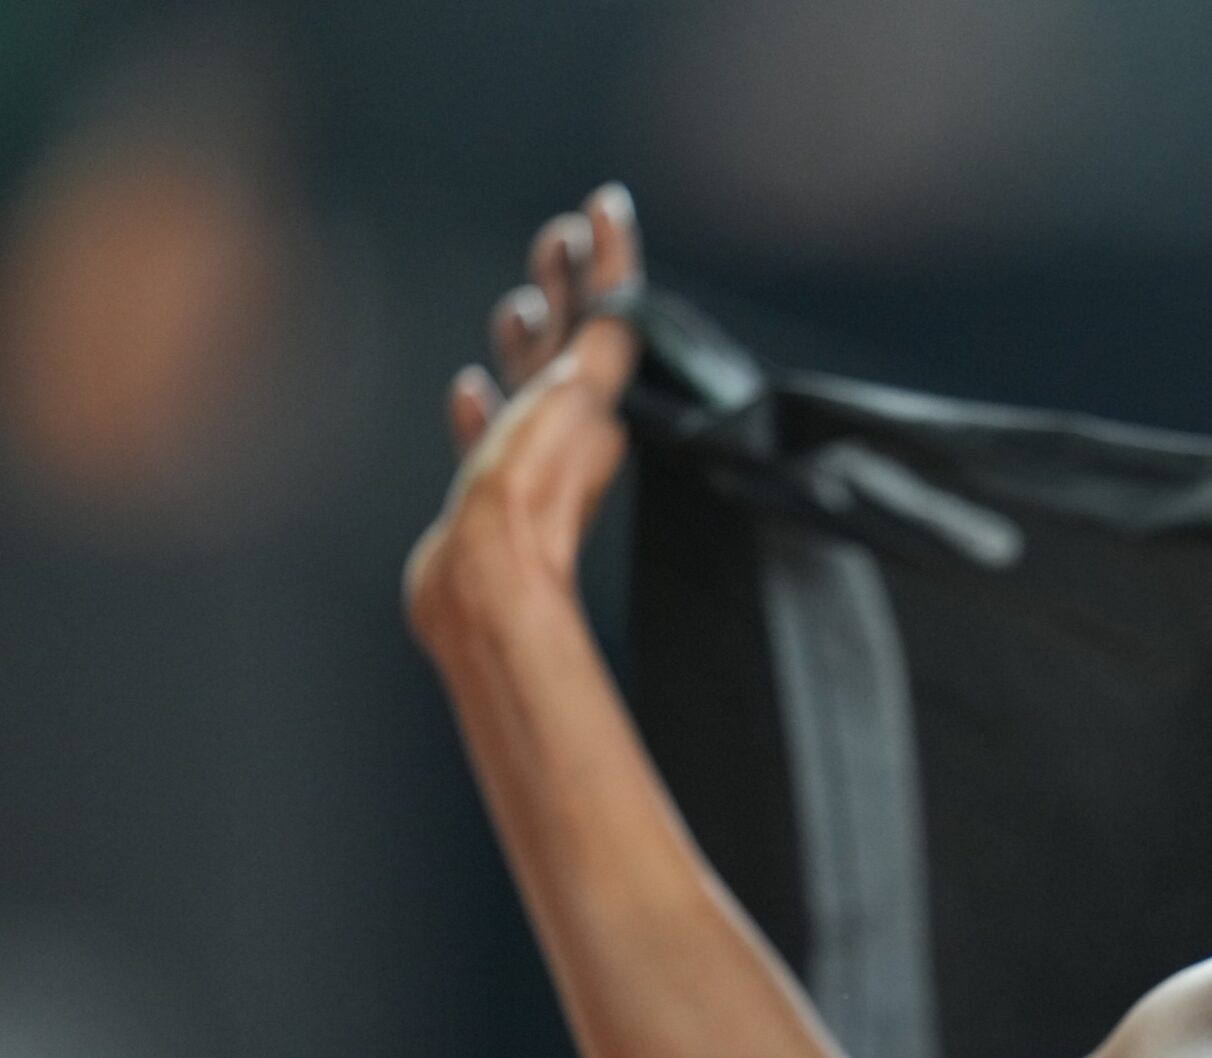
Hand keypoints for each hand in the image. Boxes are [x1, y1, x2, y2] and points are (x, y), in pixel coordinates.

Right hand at [403, 182, 643, 656]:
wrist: (484, 583)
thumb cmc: (527, 495)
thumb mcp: (575, 398)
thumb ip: (602, 346)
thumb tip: (626, 296)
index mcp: (595, 399)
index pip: (612, 311)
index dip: (611, 257)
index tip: (608, 205)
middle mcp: (568, 423)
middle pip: (571, 339)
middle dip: (567, 284)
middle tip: (562, 235)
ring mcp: (528, 454)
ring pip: (530, 381)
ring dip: (527, 340)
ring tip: (525, 304)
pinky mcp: (488, 487)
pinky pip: (488, 434)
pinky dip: (481, 408)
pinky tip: (470, 391)